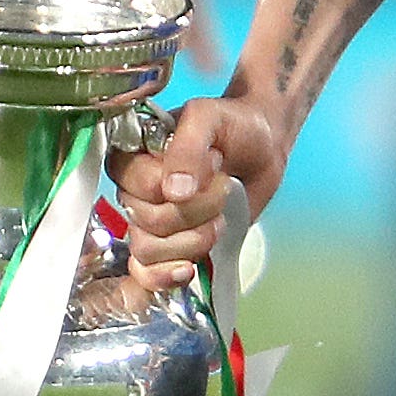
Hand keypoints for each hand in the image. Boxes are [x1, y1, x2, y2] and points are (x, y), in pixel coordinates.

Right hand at [116, 97, 283, 296]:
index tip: (212, 163)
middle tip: (223, 188)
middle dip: (196, 212)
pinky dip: (163, 276)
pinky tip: (187, 270)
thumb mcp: (210, 119)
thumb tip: (174, 191)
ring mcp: (150, 221)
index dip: (177, 186)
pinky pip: (145, 273)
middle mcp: (133, 190)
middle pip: (147, 223)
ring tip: (218, 220)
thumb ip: (188, 146)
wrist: (262, 148)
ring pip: (149, 250)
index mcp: (132, 156)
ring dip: (192, 241)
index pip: (137, 187)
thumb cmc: (234, 126)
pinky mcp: (169, 246)